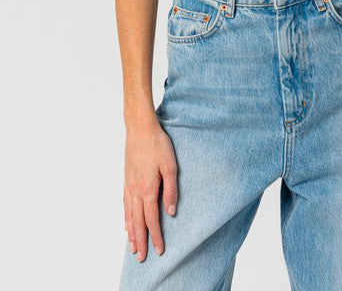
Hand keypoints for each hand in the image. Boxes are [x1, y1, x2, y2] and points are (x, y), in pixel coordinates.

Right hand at [123, 119, 177, 261]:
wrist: (140, 128)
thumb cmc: (158, 144)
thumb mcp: (170, 166)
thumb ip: (171, 190)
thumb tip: (171, 212)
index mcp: (148, 189)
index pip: (152, 219)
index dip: (156, 236)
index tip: (159, 250)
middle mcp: (135, 190)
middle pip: (138, 222)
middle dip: (140, 241)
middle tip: (141, 258)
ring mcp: (129, 185)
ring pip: (129, 215)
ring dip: (131, 233)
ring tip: (132, 247)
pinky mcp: (126, 179)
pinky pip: (125, 204)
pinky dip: (125, 217)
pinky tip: (126, 223)